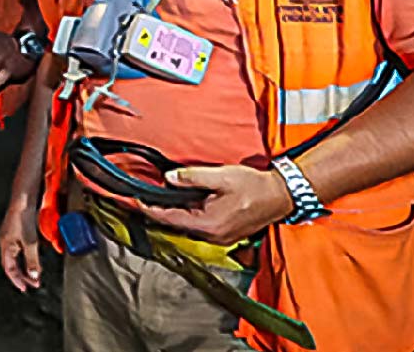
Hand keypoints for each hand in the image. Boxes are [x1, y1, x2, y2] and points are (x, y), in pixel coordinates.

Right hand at [0, 201, 41, 291]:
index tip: (25, 288)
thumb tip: (34, 276)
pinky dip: (26, 258)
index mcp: (5, 246)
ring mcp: (10, 237)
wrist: (23, 200)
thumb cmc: (23, 219)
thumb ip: (32, 260)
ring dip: (25, 267)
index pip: (9, 269)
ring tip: (34, 275)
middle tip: (32, 284)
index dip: (17, 280)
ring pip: (15, 258)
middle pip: (11, 265)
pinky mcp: (16, 232)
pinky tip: (32, 259)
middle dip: (22, 276)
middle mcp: (5, 243)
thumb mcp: (30, 242)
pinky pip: (19, 251)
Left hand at [137, 164, 293, 245]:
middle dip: (157, 212)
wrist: (281, 195)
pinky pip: (198, 226)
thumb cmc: (254, 186)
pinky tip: (180, 203)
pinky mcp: (224, 234)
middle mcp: (212, 236)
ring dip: (172, 214)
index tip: (132, 201)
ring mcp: (219, 238)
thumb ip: (192, 177)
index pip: (169, 218)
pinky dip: (186, 215)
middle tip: (139, 197)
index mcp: (208, 224)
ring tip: (155, 199)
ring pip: (186, 226)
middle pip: (175, 225)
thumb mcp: (221, 176)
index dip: (148, 209)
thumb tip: (168, 178)